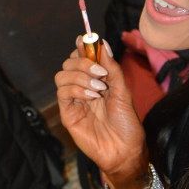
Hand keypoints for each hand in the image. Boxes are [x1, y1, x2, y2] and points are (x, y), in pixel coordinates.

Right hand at [55, 38, 147, 177]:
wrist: (124, 149)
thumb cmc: (126, 123)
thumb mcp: (123, 91)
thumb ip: (112, 69)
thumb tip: (103, 44)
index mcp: (96, 80)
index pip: (82, 57)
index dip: (82, 47)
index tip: (85, 40)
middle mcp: (82, 88)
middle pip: (69, 63)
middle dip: (82, 61)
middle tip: (99, 72)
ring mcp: (74, 101)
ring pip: (62, 75)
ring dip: (80, 76)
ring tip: (98, 88)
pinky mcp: (67, 113)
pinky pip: (62, 92)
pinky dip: (76, 89)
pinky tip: (91, 96)